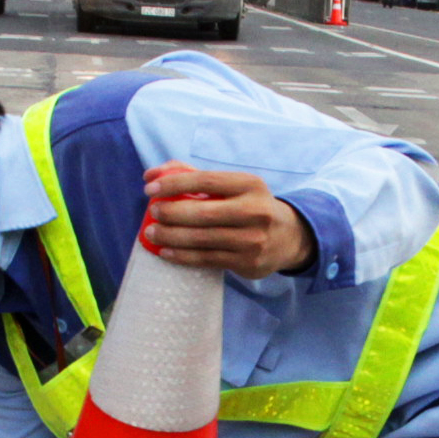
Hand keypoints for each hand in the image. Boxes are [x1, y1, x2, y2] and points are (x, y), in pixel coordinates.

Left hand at [141, 162, 314, 277]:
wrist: (288, 237)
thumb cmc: (248, 205)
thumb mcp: (232, 186)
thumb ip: (193, 176)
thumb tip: (151, 175)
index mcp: (249, 185)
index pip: (207, 181)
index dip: (175, 183)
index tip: (150, 187)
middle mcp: (254, 211)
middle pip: (204, 213)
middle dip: (172, 213)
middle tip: (153, 212)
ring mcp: (252, 239)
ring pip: (203, 239)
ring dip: (172, 236)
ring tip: (152, 233)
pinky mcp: (248, 262)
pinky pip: (207, 259)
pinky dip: (182, 256)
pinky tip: (165, 251)